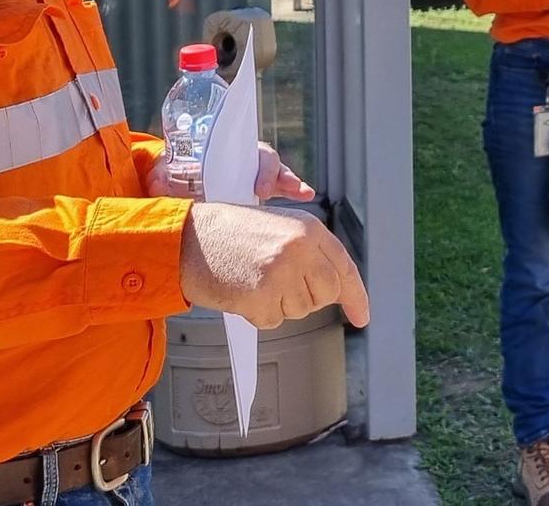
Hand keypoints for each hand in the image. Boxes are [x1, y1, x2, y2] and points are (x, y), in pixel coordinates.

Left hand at [149, 141, 313, 202]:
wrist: (179, 178)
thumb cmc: (178, 169)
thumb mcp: (168, 170)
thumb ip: (161, 175)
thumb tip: (155, 183)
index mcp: (225, 149)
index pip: (246, 150)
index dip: (258, 168)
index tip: (259, 190)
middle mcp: (243, 158)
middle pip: (266, 161)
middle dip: (275, 175)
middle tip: (268, 194)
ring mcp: (253, 173)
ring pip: (277, 173)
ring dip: (291, 181)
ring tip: (303, 191)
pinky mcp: (257, 188)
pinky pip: (278, 188)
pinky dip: (293, 189)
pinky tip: (306, 194)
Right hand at [179, 203, 369, 329]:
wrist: (186, 238)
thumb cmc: (229, 234)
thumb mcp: (278, 228)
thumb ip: (309, 252)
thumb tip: (334, 287)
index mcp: (309, 228)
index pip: (344, 268)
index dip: (355, 296)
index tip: (362, 318)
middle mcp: (301, 249)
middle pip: (326, 295)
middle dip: (308, 299)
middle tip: (278, 286)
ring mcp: (282, 272)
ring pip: (300, 310)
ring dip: (278, 304)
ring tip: (253, 279)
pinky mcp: (261, 295)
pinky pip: (272, 320)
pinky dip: (256, 314)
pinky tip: (241, 290)